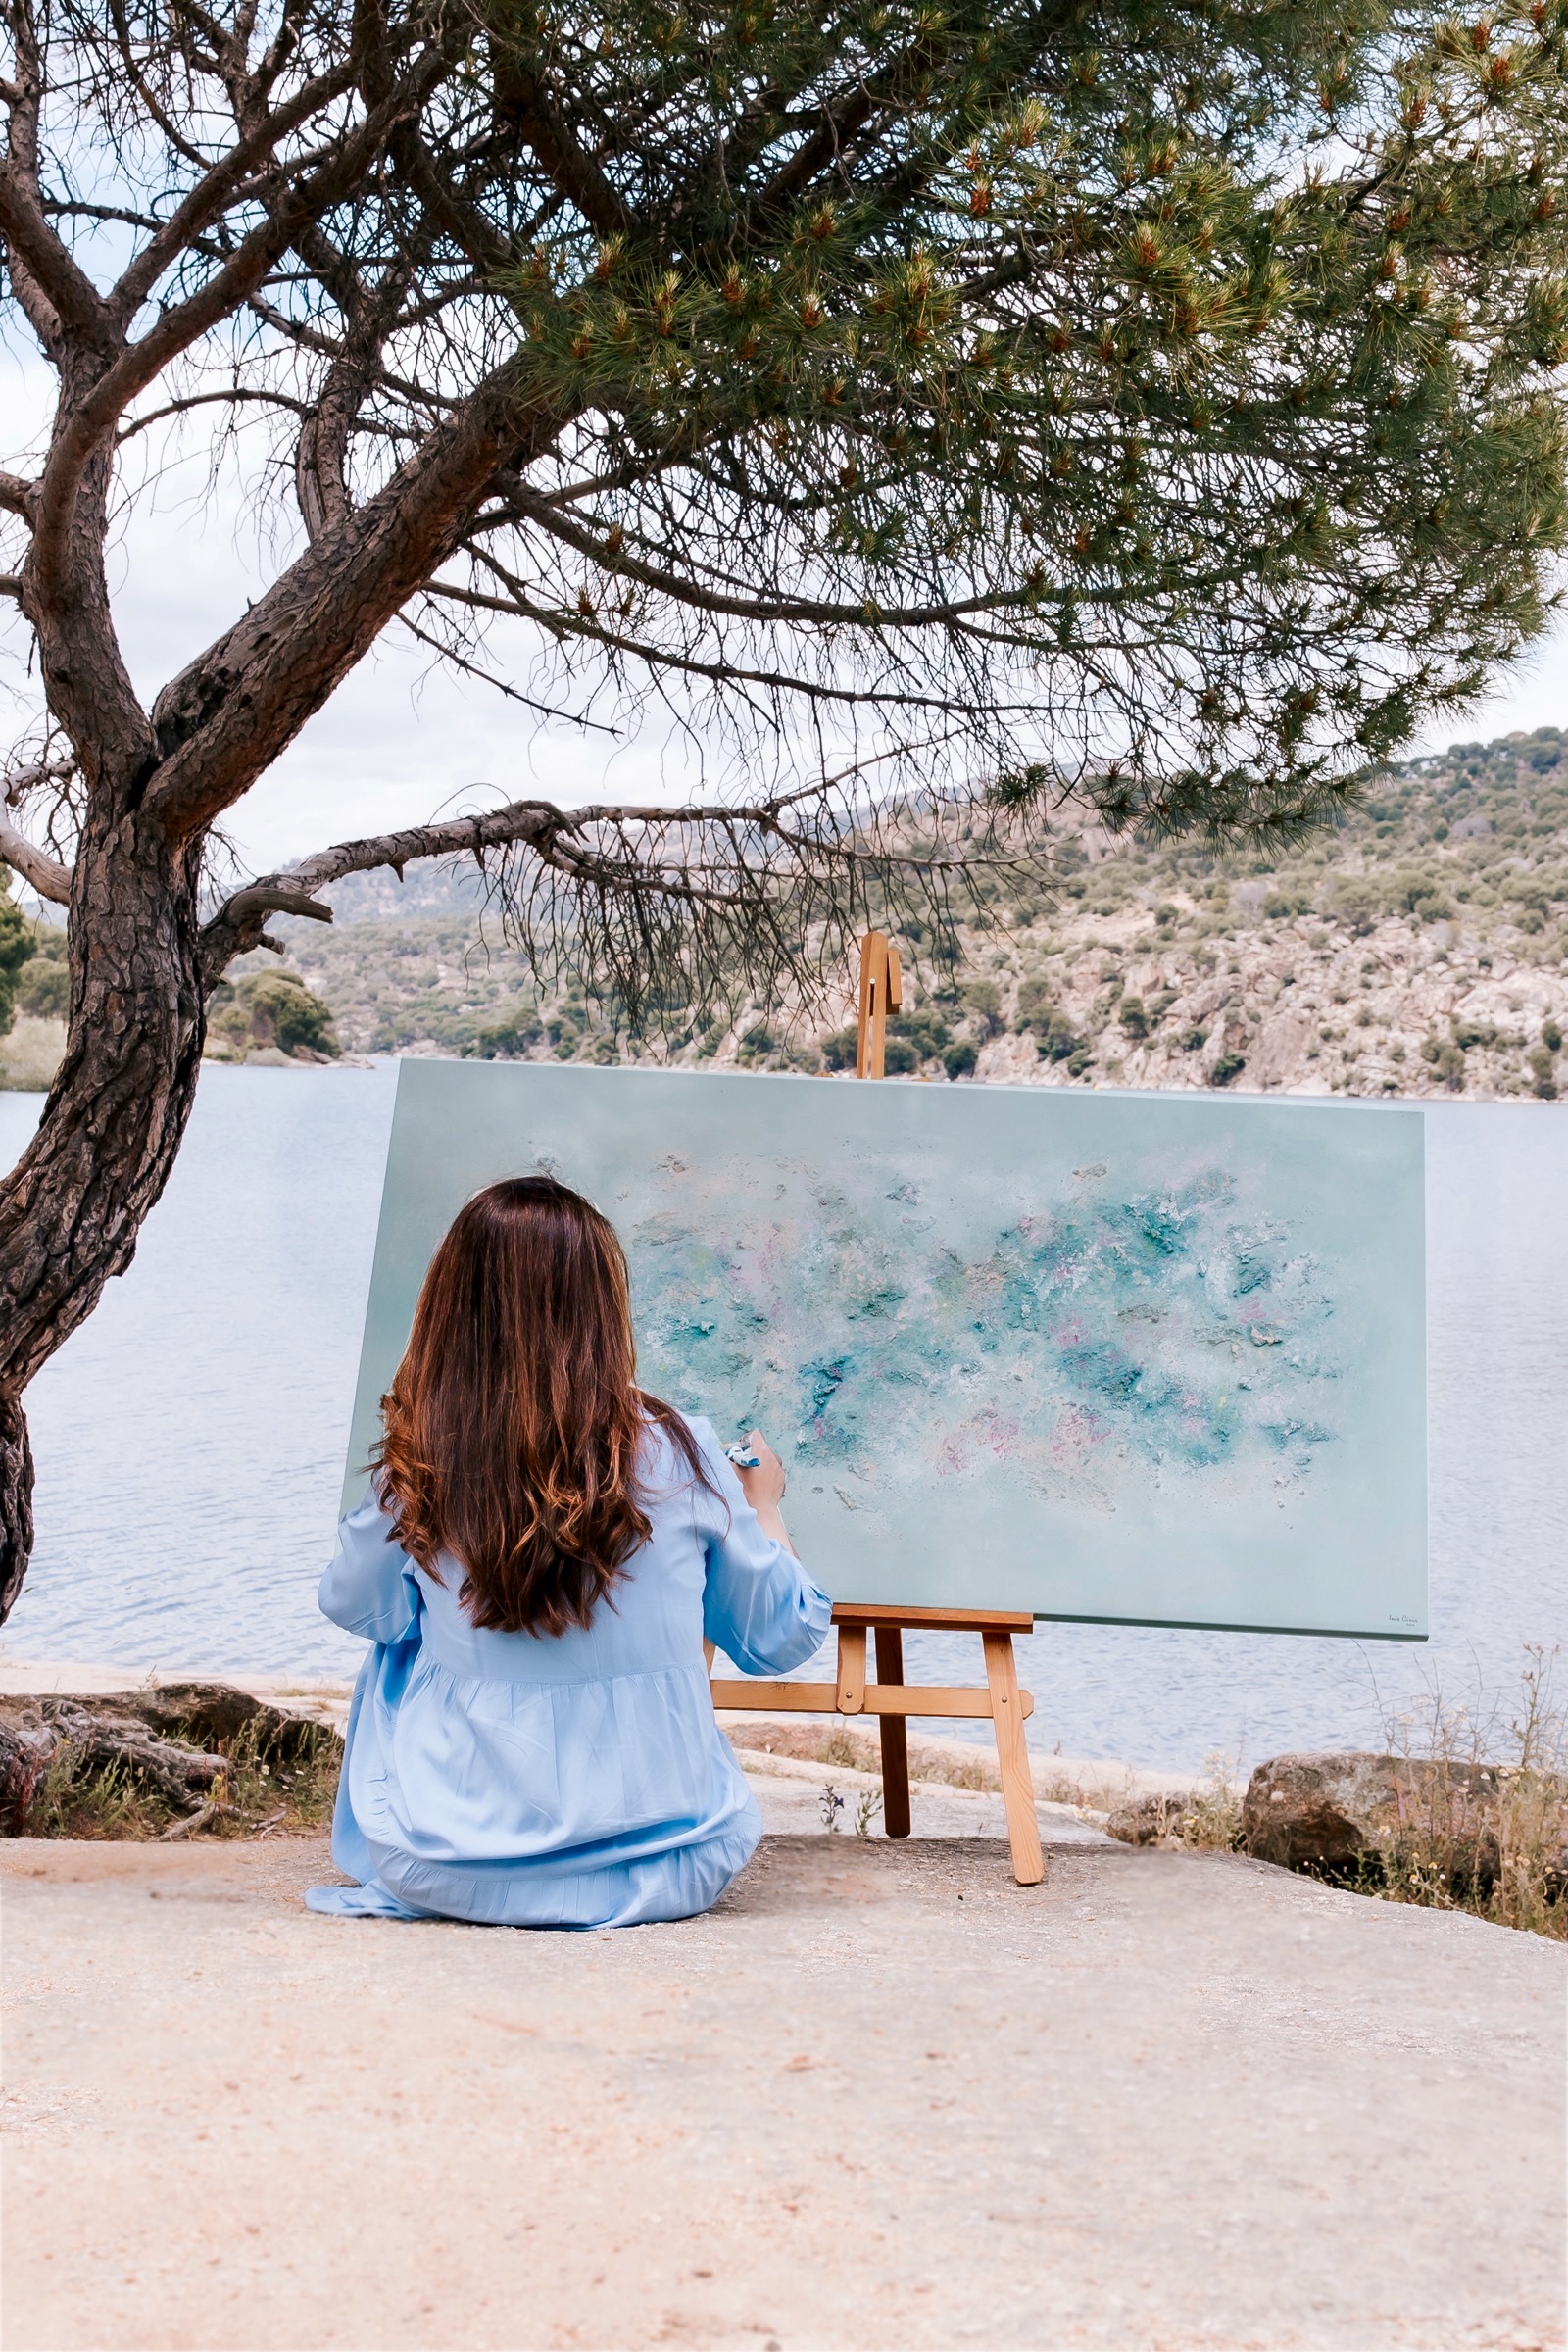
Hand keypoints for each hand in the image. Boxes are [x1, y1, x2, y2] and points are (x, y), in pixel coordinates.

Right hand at [733, 1430, 793, 1552]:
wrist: (758, 1511)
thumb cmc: (744, 1491)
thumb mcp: (730, 1469)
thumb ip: (727, 1455)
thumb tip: (725, 1449)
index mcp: (762, 1451)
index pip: (756, 1435)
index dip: (746, 1440)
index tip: (741, 1449)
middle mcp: (774, 1458)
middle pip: (762, 1448)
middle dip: (752, 1454)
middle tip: (743, 1466)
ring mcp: (780, 1470)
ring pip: (768, 1461)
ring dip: (760, 1465)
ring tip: (751, 1478)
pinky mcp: (782, 1481)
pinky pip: (773, 1472)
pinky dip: (766, 1476)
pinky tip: (758, 1485)